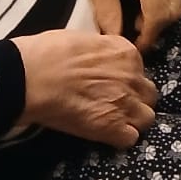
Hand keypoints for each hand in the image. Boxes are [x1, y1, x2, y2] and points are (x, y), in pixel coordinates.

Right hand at [14, 30, 156, 147]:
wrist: (32, 76)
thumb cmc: (49, 53)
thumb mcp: (85, 40)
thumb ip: (102, 54)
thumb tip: (99, 61)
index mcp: (127, 53)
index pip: (139, 72)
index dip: (126, 81)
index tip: (111, 85)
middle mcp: (133, 77)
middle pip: (148, 95)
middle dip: (135, 100)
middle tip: (114, 105)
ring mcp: (125, 103)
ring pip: (146, 118)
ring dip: (132, 121)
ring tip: (112, 123)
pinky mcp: (112, 127)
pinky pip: (130, 138)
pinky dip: (119, 139)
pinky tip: (105, 135)